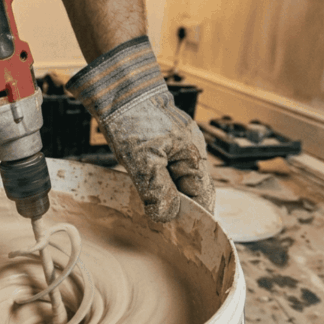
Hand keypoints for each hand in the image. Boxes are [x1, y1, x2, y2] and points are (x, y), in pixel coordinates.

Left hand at [68, 37, 214, 221]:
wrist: (118, 86)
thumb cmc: (133, 118)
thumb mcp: (143, 161)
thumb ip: (159, 191)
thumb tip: (168, 217)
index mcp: (194, 157)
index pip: (204, 197)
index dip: (196, 219)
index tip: (184, 237)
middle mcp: (191, 151)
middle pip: (193, 190)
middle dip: (182, 209)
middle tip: (166, 229)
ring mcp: (177, 145)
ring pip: (178, 179)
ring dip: (168, 196)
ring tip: (154, 213)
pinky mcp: (161, 140)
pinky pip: (167, 168)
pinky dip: (159, 182)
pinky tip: (147, 190)